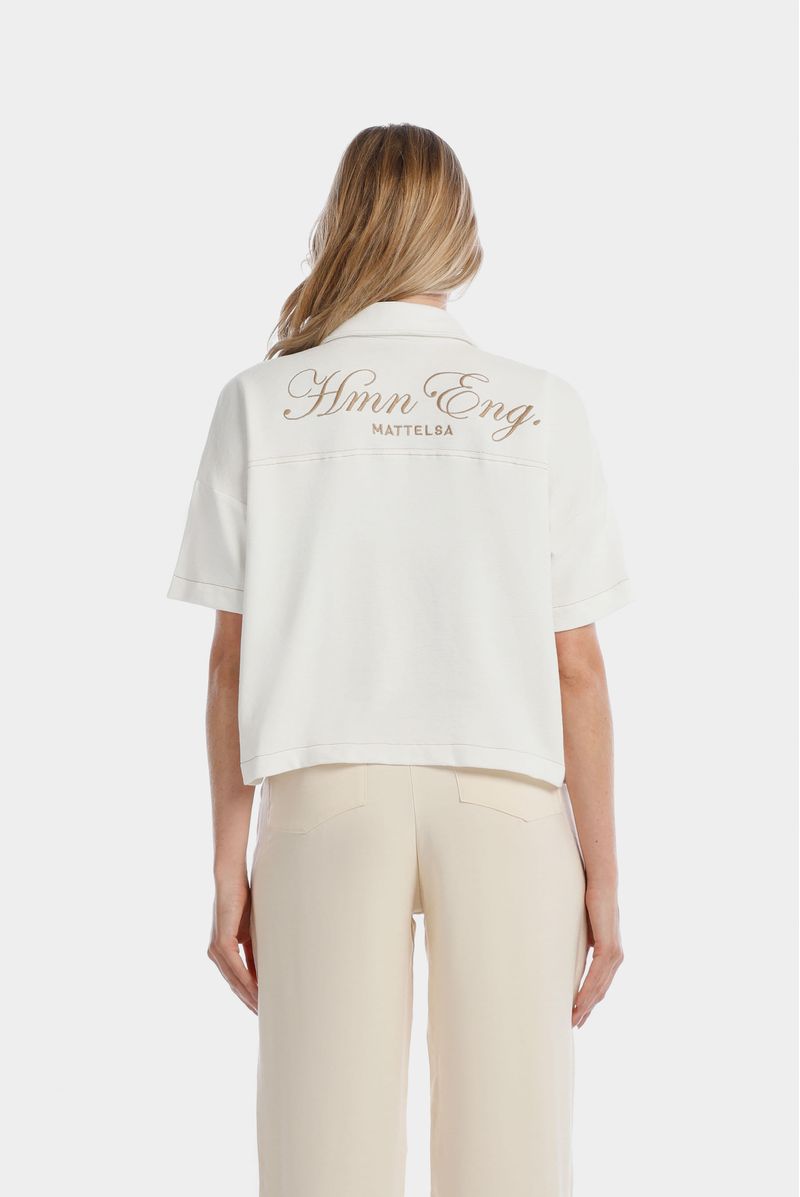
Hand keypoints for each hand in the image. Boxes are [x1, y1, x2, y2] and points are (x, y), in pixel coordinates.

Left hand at [208, 877, 257, 1013]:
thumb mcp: (252, 931)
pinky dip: (247, 980)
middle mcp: (216, 954)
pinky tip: (257, 990)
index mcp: (222, 952)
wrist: (231, 880)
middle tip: (266, 1017)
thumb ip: (254, 951)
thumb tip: (266, 970)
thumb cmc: (243, 901)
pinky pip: (235, 967)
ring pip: (234, 980)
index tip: (262, 1009)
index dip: (249, 996)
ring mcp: (216, 949)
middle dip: (250, 1002)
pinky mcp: (221, 942)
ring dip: (249, 996)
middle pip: (234, 985)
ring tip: (264, 1008)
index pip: (236, 980)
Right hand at [572, 885, 622, 1027]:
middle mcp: (616, 957)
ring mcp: (615, 954)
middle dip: (587, 1009)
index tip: (578, 1016)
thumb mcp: (584, 930)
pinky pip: (597, 975)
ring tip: (573, 1018)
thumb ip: (583, 945)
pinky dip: (587, 991)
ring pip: (599, 987)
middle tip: (573, 1025)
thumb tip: (569, 956)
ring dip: (586, 1005)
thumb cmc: (590, 902)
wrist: (601, 883)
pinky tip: (579, 1002)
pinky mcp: (609, 947)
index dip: (589, 1001)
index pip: (600, 984)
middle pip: (601, 991)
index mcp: (610, 954)